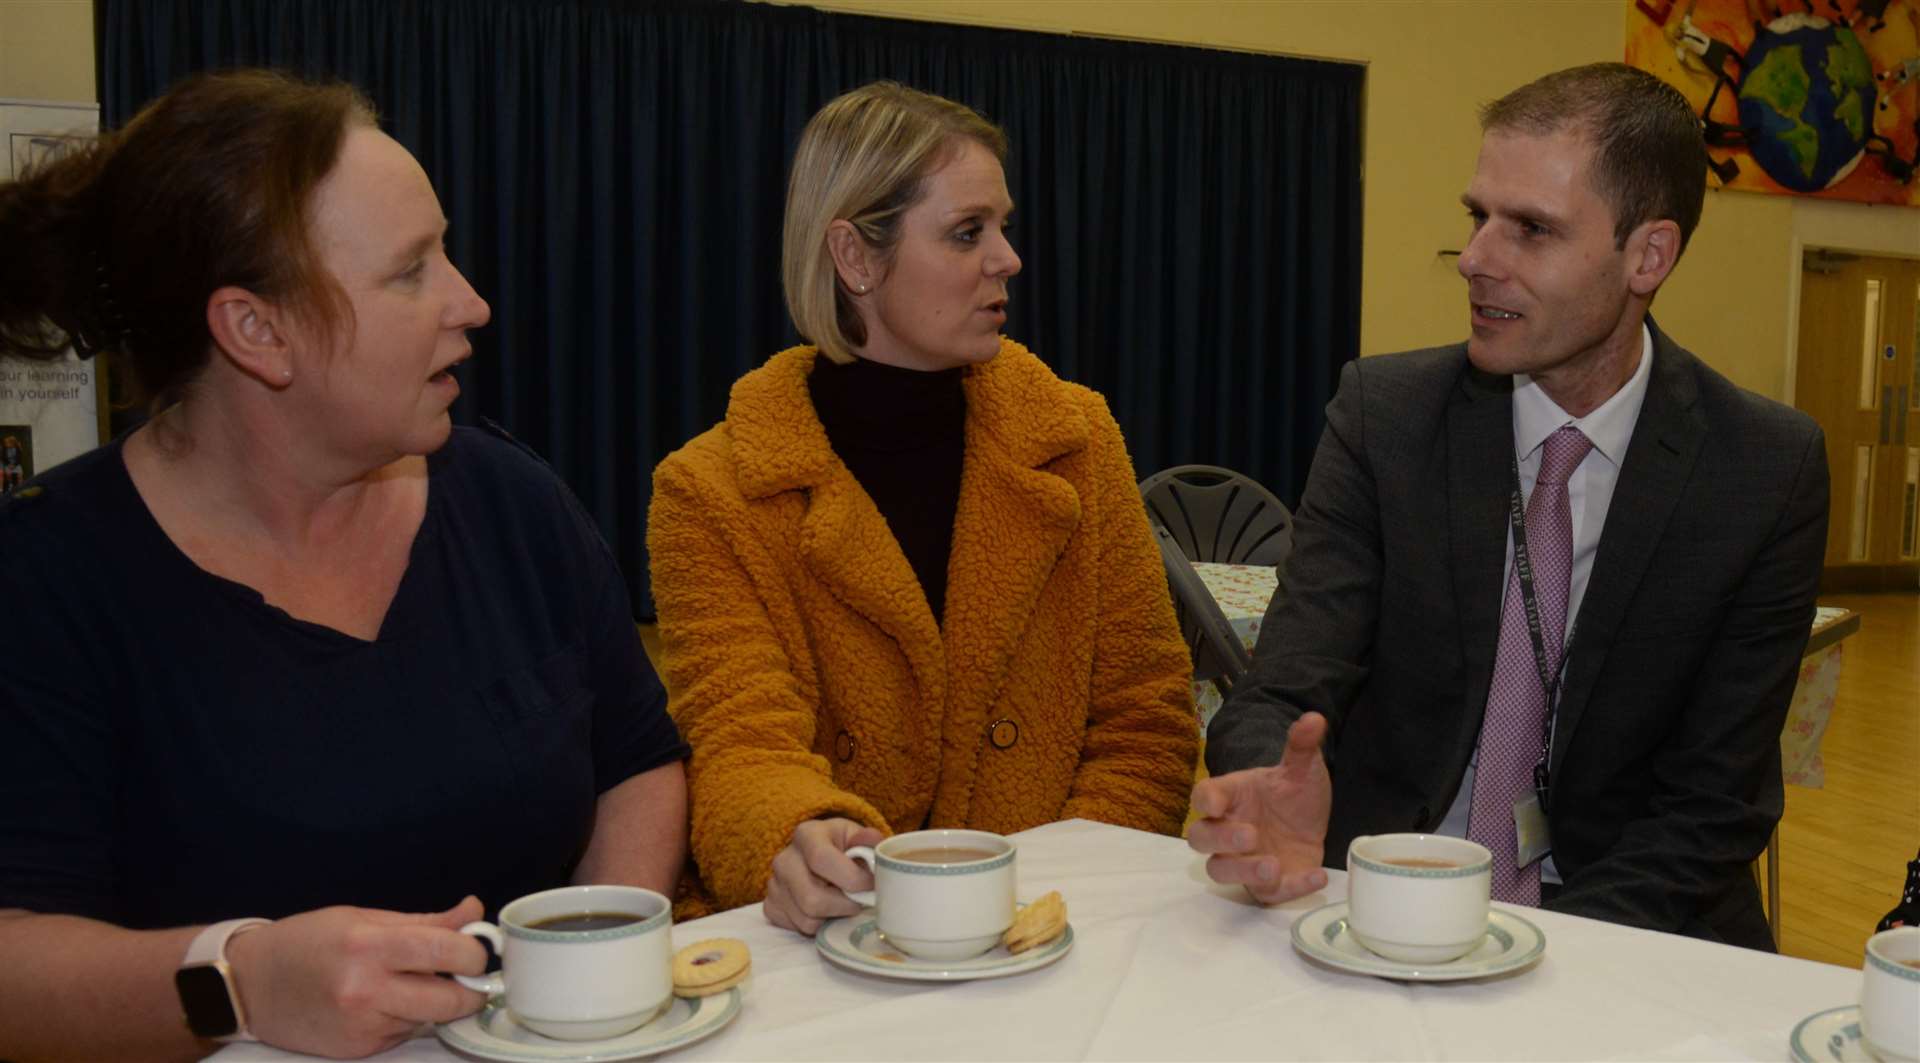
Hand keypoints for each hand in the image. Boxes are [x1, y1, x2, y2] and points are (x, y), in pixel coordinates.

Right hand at [226, 896, 489, 1057]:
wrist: (248, 985)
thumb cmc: (304, 943)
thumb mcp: (362, 918)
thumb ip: (424, 921)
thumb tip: (473, 912)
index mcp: (367, 947)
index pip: (446, 950)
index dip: (474, 952)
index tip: (478, 949)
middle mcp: (364, 990)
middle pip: (449, 999)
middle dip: (470, 988)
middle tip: (467, 974)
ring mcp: (361, 1025)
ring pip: (430, 1019)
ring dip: (435, 1004)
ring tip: (410, 982)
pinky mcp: (357, 1049)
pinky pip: (403, 1033)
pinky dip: (405, 1018)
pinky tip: (381, 1002)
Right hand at [763, 817, 884, 935]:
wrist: (817, 857)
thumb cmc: (841, 847)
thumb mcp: (857, 837)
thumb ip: (869, 841)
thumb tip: (875, 842)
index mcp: (807, 835)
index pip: (821, 859)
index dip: (851, 878)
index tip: (871, 885)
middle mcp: (784, 859)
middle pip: (812, 899)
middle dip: (843, 906)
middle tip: (858, 901)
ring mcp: (774, 884)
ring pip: (806, 919)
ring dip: (831, 917)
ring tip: (841, 902)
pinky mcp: (771, 906)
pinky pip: (796, 928)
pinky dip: (817, 924)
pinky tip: (825, 909)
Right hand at [1188, 712, 1332, 903]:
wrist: (1312, 823)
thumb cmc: (1293, 795)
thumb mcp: (1302, 769)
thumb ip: (1301, 747)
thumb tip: (1315, 719)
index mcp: (1229, 797)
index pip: (1203, 796)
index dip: (1205, 800)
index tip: (1216, 803)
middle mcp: (1227, 830)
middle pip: (1200, 838)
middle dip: (1220, 840)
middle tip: (1250, 835)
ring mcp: (1242, 860)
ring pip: (1220, 872)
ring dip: (1242, 871)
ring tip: (1272, 865)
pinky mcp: (1266, 885)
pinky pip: (1266, 894)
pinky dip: (1290, 888)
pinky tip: (1316, 875)